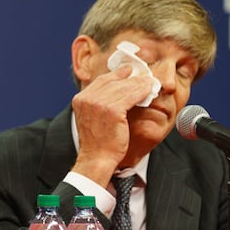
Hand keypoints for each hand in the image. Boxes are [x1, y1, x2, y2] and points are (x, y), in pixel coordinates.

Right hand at [71, 64, 155, 183]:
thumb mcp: (91, 117)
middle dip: (130, 77)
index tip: (127, 70)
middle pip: (113, 81)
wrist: (97, 158)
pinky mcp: (113, 110)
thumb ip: (98, 102)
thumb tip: (116, 88)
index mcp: (80, 99)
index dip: (116, 74)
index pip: (101, 80)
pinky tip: (149, 90)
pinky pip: (131, 96)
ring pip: (124, 88)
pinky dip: (142, 91)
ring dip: (139, 83)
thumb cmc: (97, 141)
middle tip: (143, 75)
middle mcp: (87, 99)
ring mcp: (99, 104)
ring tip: (150, 82)